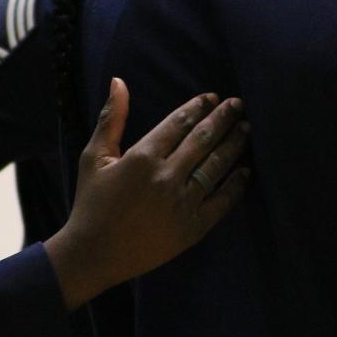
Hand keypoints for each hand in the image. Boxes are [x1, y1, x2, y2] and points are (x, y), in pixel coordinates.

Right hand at [44, 80, 250, 309]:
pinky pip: (222, 202)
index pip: (179, 123)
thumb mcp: (93, 157)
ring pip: (216, 166)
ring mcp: (182, 203)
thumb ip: (111, 118)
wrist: (94, 255)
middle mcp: (166, 177)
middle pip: (203, 139)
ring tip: (245, 129)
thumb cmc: (91, 204)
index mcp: (142, 157)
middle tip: (238, 105)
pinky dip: (235, 185)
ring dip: (233, 145)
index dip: (198, 107)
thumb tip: (119, 81)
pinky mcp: (192, 228)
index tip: (212, 97)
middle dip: (223, 118)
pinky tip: (244, 171)